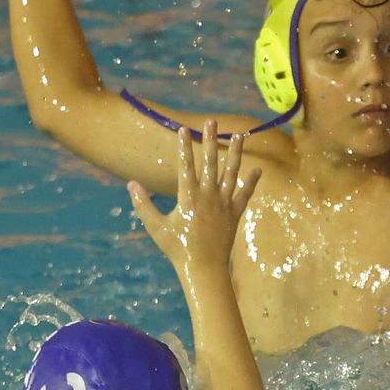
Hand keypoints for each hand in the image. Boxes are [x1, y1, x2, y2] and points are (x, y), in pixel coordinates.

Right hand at [128, 122, 260, 279]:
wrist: (204, 267)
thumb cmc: (177, 248)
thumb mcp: (156, 227)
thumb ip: (143, 204)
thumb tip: (131, 184)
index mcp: (188, 197)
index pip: (185, 165)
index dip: (183, 146)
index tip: (183, 129)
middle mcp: (208, 195)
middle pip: (210, 162)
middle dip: (211, 140)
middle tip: (212, 122)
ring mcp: (224, 203)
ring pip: (231, 173)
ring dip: (235, 153)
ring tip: (239, 135)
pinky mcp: (235, 213)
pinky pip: (245, 194)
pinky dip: (251, 182)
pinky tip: (257, 169)